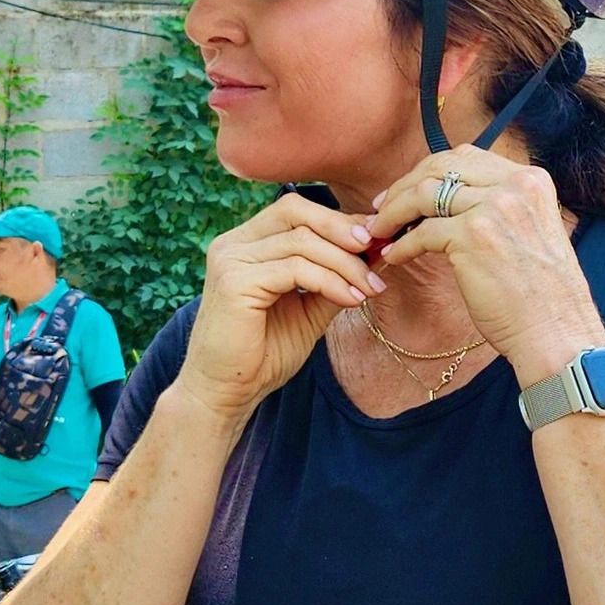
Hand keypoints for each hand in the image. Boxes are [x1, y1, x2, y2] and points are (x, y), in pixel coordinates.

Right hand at [178, 193, 380, 421]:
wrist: (226, 393)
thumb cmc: (263, 354)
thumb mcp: (309, 309)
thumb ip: (334, 279)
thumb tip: (374, 255)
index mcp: (246, 243)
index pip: (296, 211)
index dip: (338, 220)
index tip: (377, 241)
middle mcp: (233, 243)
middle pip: (296, 211)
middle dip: (342, 229)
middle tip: (378, 251)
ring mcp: (230, 260)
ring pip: (302, 241)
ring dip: (344, 263)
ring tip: (369, 288)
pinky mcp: (235, 282)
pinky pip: (295, 269)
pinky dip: (330, 281)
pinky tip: (351, 299)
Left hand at [367, 146, 604, 384]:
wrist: (556, 333)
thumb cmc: (541, 295)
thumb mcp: (530, 232)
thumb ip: (499, 207)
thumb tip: (448, 199)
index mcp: (531, 180)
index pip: (466, 157)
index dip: (429, 171)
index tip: (406, 190)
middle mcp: (515, 186)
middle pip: (440, 167)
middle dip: (404, 186)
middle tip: (380, 208)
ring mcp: (494, 208)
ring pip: (425, 193)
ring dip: (394, 212)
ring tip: (378, 232)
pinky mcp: (473, 237)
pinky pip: (421, 232)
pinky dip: (402, 245)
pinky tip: (394, 258)